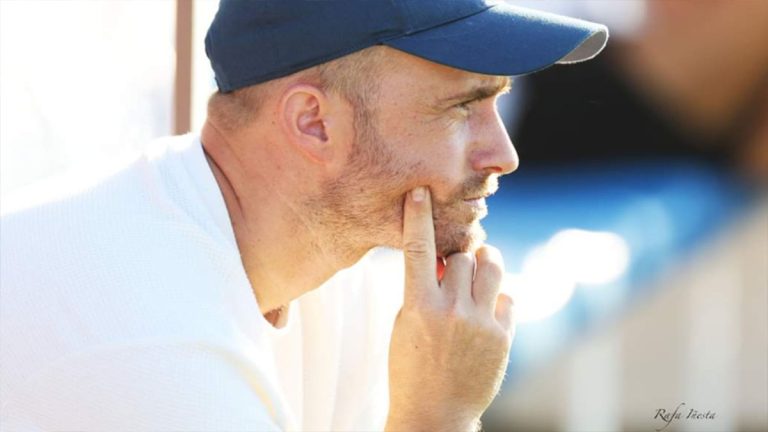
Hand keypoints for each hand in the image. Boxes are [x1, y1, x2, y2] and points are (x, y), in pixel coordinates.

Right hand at [386, 186, 514, 431]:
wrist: (435, 412)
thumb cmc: (410, 366)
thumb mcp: (404, 324)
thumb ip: (421, 289)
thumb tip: (443, 260)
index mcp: (418, 307)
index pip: (418, 249)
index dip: (418, 217)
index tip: (420, 193)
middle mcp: (452, 311)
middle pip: (463, 255)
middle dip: (458, 257)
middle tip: (454, 269)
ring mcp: (481, 324)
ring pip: (491, 267)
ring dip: (484, 264)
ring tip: (477, 273)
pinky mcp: (503, 337)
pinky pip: (508, 296)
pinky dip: (497, 297)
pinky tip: (486, 311)